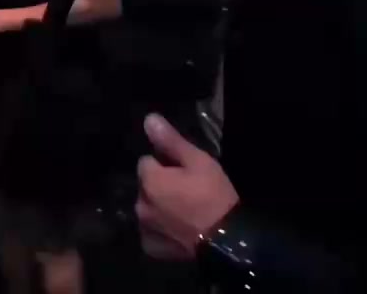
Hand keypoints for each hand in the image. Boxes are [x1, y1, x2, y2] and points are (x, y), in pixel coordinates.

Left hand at [136, 113, 238, 260]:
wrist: (226, 239)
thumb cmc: (213, 195)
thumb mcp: (197, 161)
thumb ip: (170, 140)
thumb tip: (148, 119)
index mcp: (149, 180)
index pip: (147, 161)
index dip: (165, 164)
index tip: (183, 171)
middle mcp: (140, 204)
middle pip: (146, 186)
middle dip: (160, 185)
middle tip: (187, 190)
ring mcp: (145, 228)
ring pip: (148, 208)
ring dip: (159, 207)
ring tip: (185, 210)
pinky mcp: (152, 247)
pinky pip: (151, 233)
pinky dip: (161, 230)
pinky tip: (178, 228)